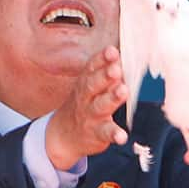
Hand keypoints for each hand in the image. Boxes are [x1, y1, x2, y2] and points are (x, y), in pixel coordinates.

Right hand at [46, 46, 128, 169]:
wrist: (63, 135)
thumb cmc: (84, 104)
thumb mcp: (90, 86)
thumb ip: (106, 73)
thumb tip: (125, 57)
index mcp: (86, 82)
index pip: (93, 67)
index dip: (102, 58)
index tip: (112, 51)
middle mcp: (86, 97)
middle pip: (94, 84)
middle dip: (105, 75)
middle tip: (116, 69)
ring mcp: (91, 115)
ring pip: (100, 106)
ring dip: (112, 98)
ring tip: (123, 91)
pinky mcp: (97, 133)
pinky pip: (105, 133)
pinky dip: (114, 134)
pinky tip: (122, 136)